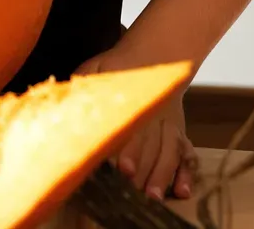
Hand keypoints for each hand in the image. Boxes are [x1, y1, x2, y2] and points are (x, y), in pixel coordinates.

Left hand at [77, 50, 195, 199]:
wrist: (154, 56)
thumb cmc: (115, 69)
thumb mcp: (95, 70)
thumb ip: (83, 85)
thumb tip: (66, 99)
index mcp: (132, 99)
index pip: (129, 127)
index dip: (126, 149)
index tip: (121, 167)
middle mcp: (153, 116)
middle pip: (150, 146)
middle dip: (142, 169)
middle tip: (133, 189)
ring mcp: (169, 126)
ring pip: (169, 153)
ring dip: (161, 176)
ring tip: (153, 197)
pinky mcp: (179, 134)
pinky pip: (187, 155)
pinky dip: (186, 173)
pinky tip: (182, 190)